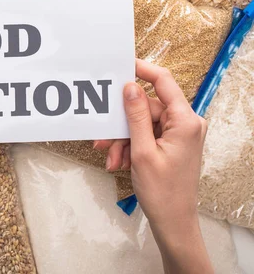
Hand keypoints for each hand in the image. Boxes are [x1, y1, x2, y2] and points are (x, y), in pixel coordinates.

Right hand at [94, 60, 211, 273]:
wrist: (173, 222)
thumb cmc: (162, 191)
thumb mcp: (142, 151)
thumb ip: (136, 116)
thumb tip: (130, 87)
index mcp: (185, 121)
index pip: (163, 82)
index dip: (142, 70)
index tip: (121, 65)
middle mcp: (186, 123)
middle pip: (146, 108)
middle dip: (122, 125)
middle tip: (103, 140)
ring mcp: (179, 134)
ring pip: (142, 124)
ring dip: (123, 140)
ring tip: (111, 159)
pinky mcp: (172, 144)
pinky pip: (146, 135)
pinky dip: (130, 146)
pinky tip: (119, 162)